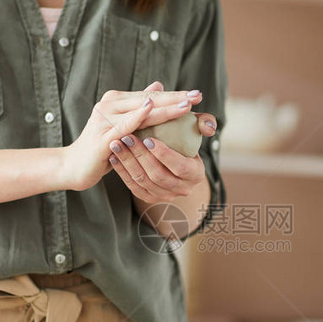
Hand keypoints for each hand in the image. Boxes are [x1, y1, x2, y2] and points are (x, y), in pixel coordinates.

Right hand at [61, 86, 203, 190]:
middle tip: (197, 96)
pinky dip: (137, 116)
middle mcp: (109, 105)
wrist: (74, 166)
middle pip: (148, 100)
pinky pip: (123, 125)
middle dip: (175, 98)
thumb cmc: (102, 147)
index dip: (174, 94)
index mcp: (116, 101)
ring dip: (164, 107)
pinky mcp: (102, 135)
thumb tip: (158, 86)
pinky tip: (150, 108)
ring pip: (140, 111)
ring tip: (186, 105)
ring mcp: (104, 119)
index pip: (151, 96)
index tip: (197, 94)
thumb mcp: (123, 127)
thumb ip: (140, 108)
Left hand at [108, 81, 217, 203]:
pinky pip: (133, 186)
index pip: (180, 167)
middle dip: (140, 156)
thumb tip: (208, 127)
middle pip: (158, 175)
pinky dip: (122, 171)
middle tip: (126, 137)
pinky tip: (114, 156)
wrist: (173, 162)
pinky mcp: (149, 198)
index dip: (164, 154)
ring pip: (143, 181)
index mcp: (196, 174)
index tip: (149, 139)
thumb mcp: (195, 131)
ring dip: (128, 162)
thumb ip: (204, 123)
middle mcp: (182, 189)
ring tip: (116, 144)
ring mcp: (165, 196)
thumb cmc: (184, 141)